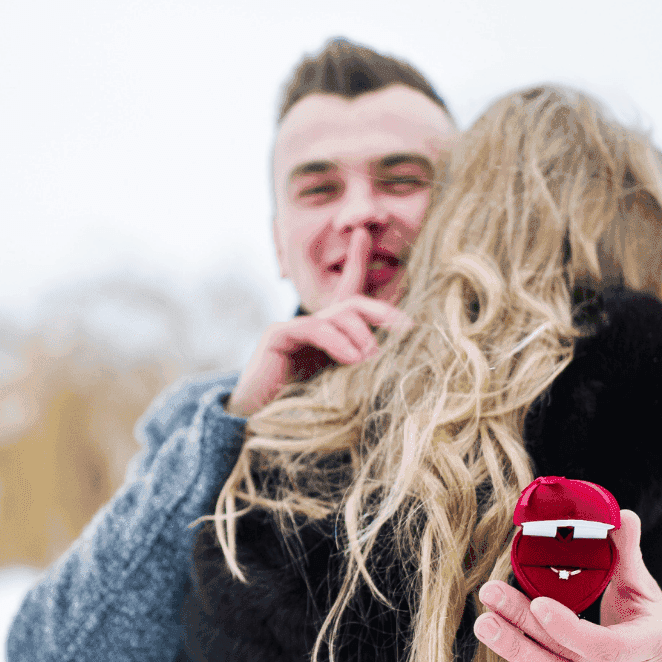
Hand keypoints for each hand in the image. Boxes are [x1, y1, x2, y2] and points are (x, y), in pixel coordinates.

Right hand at [226, 228, 411, 417]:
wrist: (259, 428)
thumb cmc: (302, 414)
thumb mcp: (343, 388)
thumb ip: (361, 370)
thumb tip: (391, 358)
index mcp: (329, 339)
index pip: (347, 296)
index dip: (357, 263)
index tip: (365, 234)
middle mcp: (312, 329)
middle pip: (350, 303)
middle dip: (380, 311)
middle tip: (403, 328)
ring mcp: (294, 329)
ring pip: (338, 314)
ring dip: (361, 334)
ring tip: (372, 356)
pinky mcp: (278, 336)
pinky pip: (315, 328)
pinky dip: (337, 341)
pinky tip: (353, 358)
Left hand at [473, 510, 661, 661]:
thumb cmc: (651, 629)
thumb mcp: (647, 592)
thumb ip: (629, 556)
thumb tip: (621, 514)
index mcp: (650, 646)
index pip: (607, 645)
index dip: (570, 628)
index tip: (538, 602)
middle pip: (568, 655)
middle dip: (524, 624)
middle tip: (490, 594)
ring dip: (515, 651)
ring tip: (484, 622)